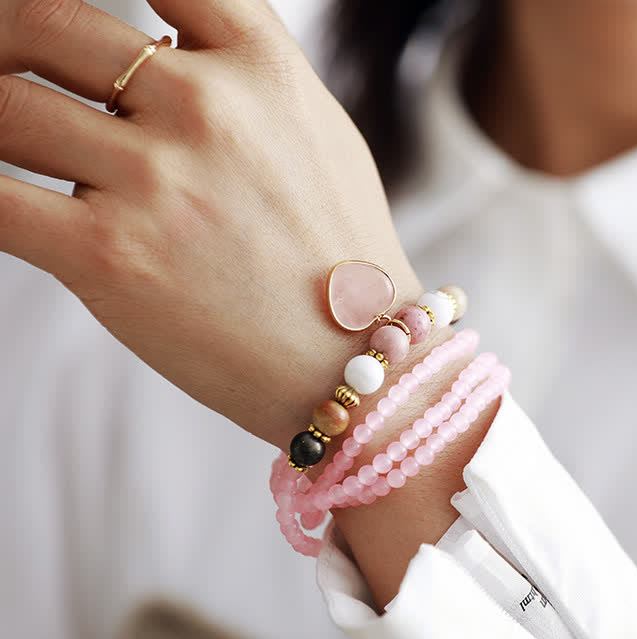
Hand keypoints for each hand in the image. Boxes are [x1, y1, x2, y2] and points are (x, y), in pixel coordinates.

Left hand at [0, 0, 421, 446]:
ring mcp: (156, 180)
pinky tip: (1, 199)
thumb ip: (250, 80)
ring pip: (4, 108)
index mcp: (263, 68)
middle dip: (5, 38)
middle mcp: (207, 107)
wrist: (357, 363)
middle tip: (2, 66)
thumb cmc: (342, 260)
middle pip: (46, 22)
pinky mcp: (109, 256)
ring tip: (8, 143)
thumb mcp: (323, 140)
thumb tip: (164, 52)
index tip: (67, 29)